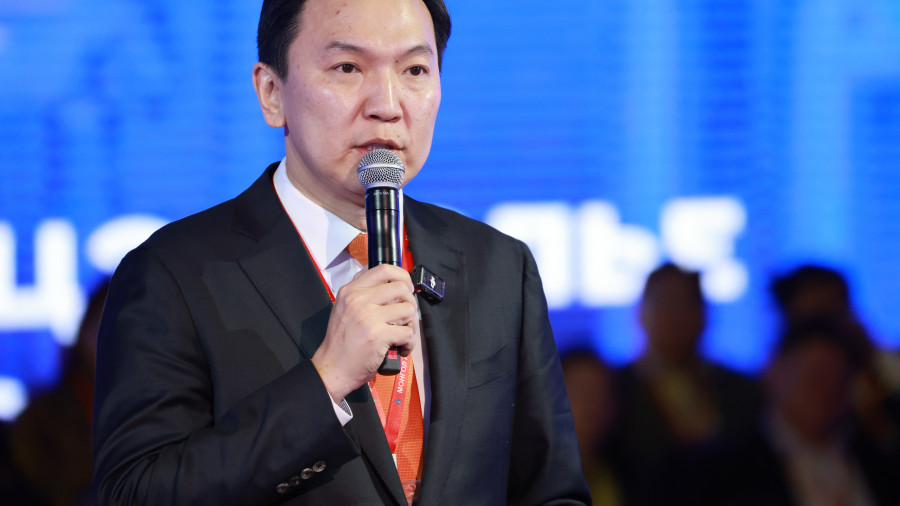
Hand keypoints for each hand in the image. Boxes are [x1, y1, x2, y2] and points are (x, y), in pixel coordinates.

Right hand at [311, 264, 417, 401]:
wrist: (332, 368)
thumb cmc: (340, 342)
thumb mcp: (343, 308)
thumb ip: (362, 294)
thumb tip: (388, 284)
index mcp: (351, 291)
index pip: (384, 269)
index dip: (402, 276)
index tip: (406, 287)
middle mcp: (358, 300)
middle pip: (401, 288)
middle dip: (410, 303)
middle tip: (406, 316)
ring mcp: (368, 317)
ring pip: (408, 309)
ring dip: (411, 324)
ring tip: (402, 334)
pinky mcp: (378, 335)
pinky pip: (408, 333)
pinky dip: (409, 343)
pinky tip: (400, 348)